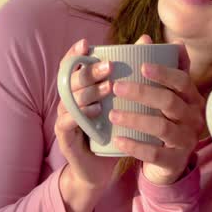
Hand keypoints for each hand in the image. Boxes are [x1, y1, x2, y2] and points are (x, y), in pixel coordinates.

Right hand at [54, 38, 119, 211]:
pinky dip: (81, 115)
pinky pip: (68, 122)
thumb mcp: (121, 103)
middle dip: (89, 71)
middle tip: (109, 67)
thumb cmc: (112, 131)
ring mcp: (64, 118)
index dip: (75, 54)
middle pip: (70, 80)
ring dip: (89, 91)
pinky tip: (97, 111)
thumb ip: (131, 72)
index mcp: (78, 90)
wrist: (99, 170)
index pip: (71, 66)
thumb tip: (147, 41)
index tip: (87, 44)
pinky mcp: (65, 137)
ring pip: (70, 99)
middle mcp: (68, 101)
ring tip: (108, 87)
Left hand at [109, 39, 204, 185]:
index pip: (182, 81)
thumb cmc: (166, 119)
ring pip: (161, 127)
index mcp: (192, 98)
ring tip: (112, 114)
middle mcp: (193, 118)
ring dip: (134, 119)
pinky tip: (117, 140)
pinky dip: (135, 146)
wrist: (170, 161)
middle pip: (169, 102)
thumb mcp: (167, 94)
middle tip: (116, 88)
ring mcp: (186, 141)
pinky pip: (154, 153)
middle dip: (142, 93)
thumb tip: (145, 38)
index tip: (142, 66)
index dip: (164, 73)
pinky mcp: (174, 161)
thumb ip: (157, 67)